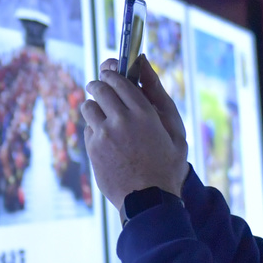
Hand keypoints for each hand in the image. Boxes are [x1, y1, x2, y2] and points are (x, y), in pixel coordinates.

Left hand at [80, 57, 188, 210]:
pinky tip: (105, 138)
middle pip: (99, 88)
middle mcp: (122, 120)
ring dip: (94, 105)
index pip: (119, 79)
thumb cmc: (167, 164)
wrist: (150, 200)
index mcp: (144, 112)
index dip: (111, 72)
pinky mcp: (93, 149)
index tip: (110, 71)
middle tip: (99, 85)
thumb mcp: (175, 130)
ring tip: (101, 112)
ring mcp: (104, 134)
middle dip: (98, 83)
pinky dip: (93, 128)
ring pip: (88, 106)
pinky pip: (88, 128)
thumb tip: (144, 62)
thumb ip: (159, 94)